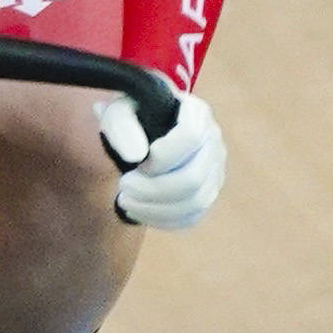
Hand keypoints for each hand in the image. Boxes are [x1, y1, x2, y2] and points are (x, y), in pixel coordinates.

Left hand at [97, 94, 225, 228]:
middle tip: (124, 185)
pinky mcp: (206, 193)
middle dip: (152, 190)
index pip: (191, 138)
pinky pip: (192, 217)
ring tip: (125, 200)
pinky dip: (162, 220)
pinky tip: (138, 211)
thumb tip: (137, 156)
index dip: (161, 157)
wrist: (140, 127)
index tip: (136, 162)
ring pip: (195, 202)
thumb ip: (122, 127)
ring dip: (154, 209)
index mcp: (197, 114)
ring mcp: (214, 170)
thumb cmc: (132, 115)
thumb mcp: (118, 112)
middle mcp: (214, 143)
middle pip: (193, 179)